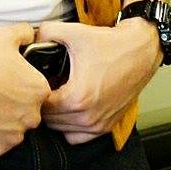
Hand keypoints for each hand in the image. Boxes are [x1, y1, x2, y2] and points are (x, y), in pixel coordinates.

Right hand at [0, 23, 50, 155]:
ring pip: (15, 128)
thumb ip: (26, 32)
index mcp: (39, 90)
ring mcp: (14, 136)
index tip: (9, 78)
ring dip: (5, 119)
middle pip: (29, 111)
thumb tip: (33, 35)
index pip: (39, 90)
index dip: (24, 82)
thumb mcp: (6, 34)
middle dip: (16, 102)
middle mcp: (32, 117)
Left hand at [35, 18, 161, 143]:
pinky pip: (77, 136)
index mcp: (76, 98)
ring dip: (55, 115)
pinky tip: (71, 105)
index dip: (35, 90)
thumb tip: (31, 37)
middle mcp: (87, 117)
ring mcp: (98, 125)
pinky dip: (70, 125)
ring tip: (57, 93)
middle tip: (46, 84)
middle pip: (49, 119)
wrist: (139, 51)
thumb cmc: (110, 45)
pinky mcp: (106, 127)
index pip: (41, 105)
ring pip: (62, 129)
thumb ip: (46, 33)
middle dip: (43, 102)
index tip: (37, 78)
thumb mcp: (74, 32)